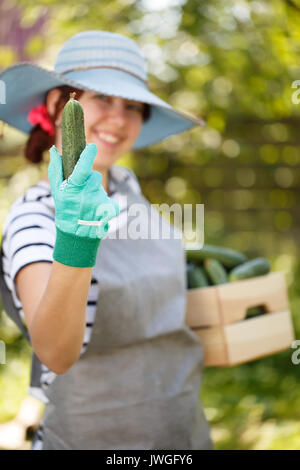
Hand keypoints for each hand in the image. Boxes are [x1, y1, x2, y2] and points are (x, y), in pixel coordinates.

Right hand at [48, 143, 118, 266]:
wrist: (76, 234)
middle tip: (82, 193)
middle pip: (94, 177)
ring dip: (96, 192)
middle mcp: (86, 195)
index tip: (92, 147)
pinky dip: (106, 204)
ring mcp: (99, 203)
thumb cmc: (65, 209)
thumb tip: (54, 150)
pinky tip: (98, 212)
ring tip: (88, 205)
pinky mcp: (109, 209)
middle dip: (90, 181)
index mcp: (73, 188)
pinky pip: (111, 199)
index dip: (88, 156)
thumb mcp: (56, 191)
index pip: (82, 169)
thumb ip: (55, 169)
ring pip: (101, 188)